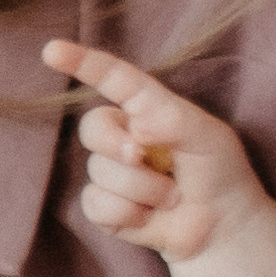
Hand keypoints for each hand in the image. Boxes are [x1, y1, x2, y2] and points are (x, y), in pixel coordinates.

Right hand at [41, 42, 268, 263]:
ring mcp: (111, 172)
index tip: (52, 50)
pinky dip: (129, 214)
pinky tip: (149, 216)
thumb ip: (173, 120)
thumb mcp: (208, 136)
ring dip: (143, 190)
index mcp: (146, 109)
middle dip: (116, 145)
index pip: (113, 80)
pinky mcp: (104, 207)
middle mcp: (123, 136)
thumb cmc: (219, 172)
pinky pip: (97, 204)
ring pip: (101, 172)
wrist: (223, 226)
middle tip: (144, 159)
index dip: (82, 63)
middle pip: (93, 128)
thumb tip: (135, 127)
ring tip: (171, 196)